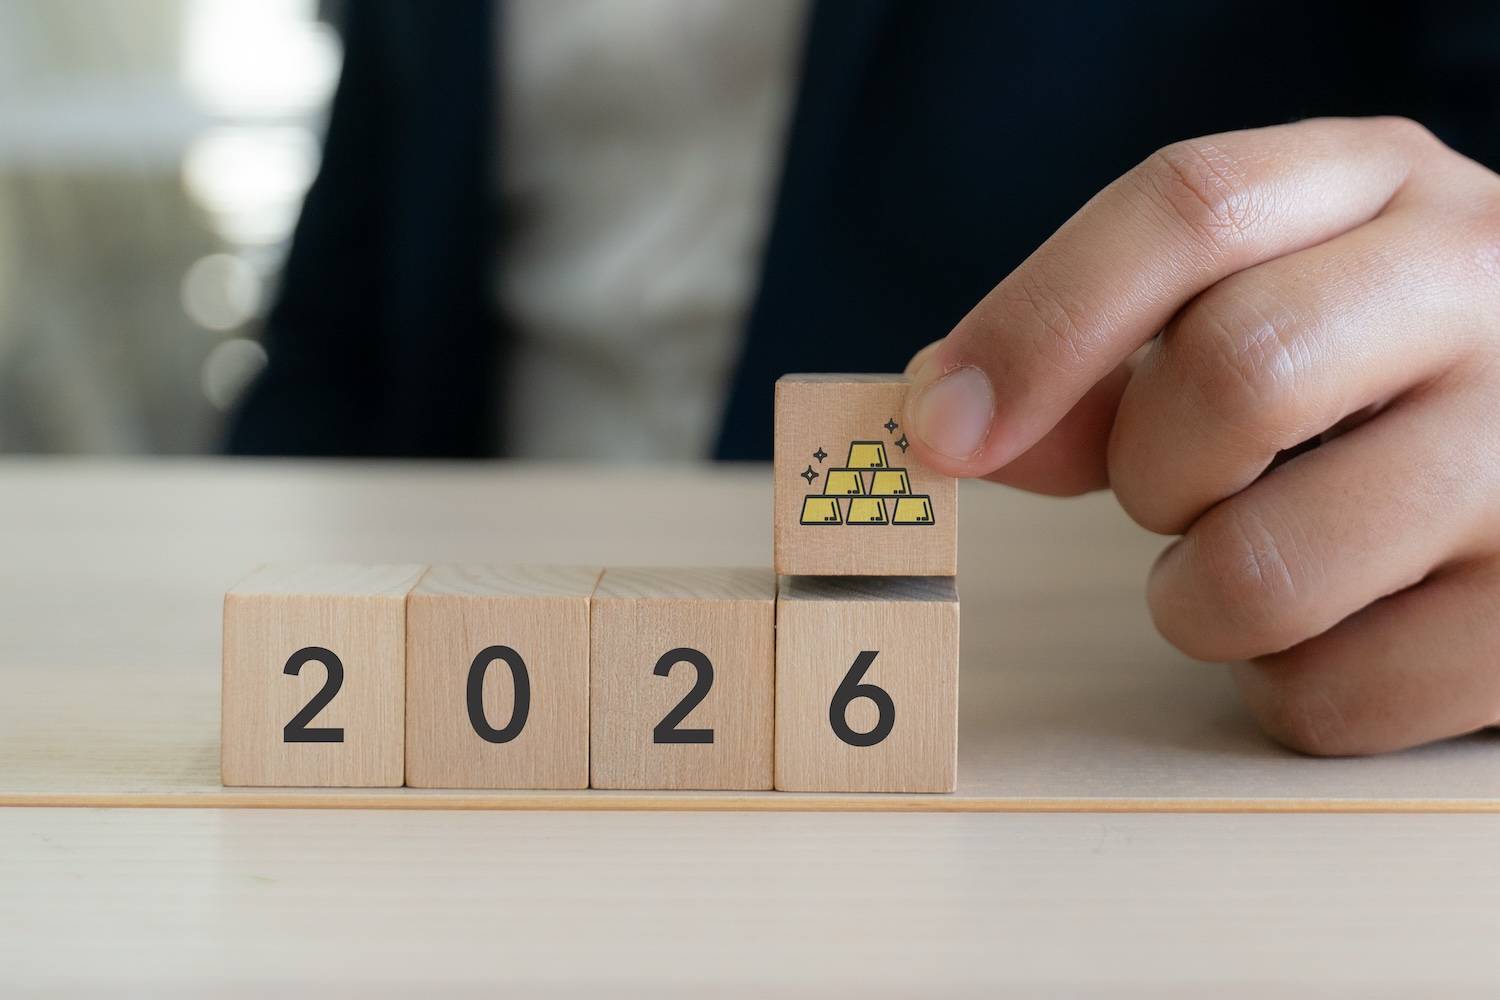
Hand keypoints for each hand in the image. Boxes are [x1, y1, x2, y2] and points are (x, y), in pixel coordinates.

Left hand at [901, 117, 1499, 754]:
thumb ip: (1098, 359)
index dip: (1034, 326)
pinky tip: (1340, 625)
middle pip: (1233, 373)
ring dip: (1200, 597)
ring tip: (1263, 556)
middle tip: (1175, 492)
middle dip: (1148, 468)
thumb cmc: (1368, 375)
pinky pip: (1328, 697)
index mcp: (1381, 188)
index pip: (1188, 208)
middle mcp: (1483, 289)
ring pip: (1263, 570)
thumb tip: (953, 425)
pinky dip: (1285, 685)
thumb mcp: (1251, 308)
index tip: (938, 427)